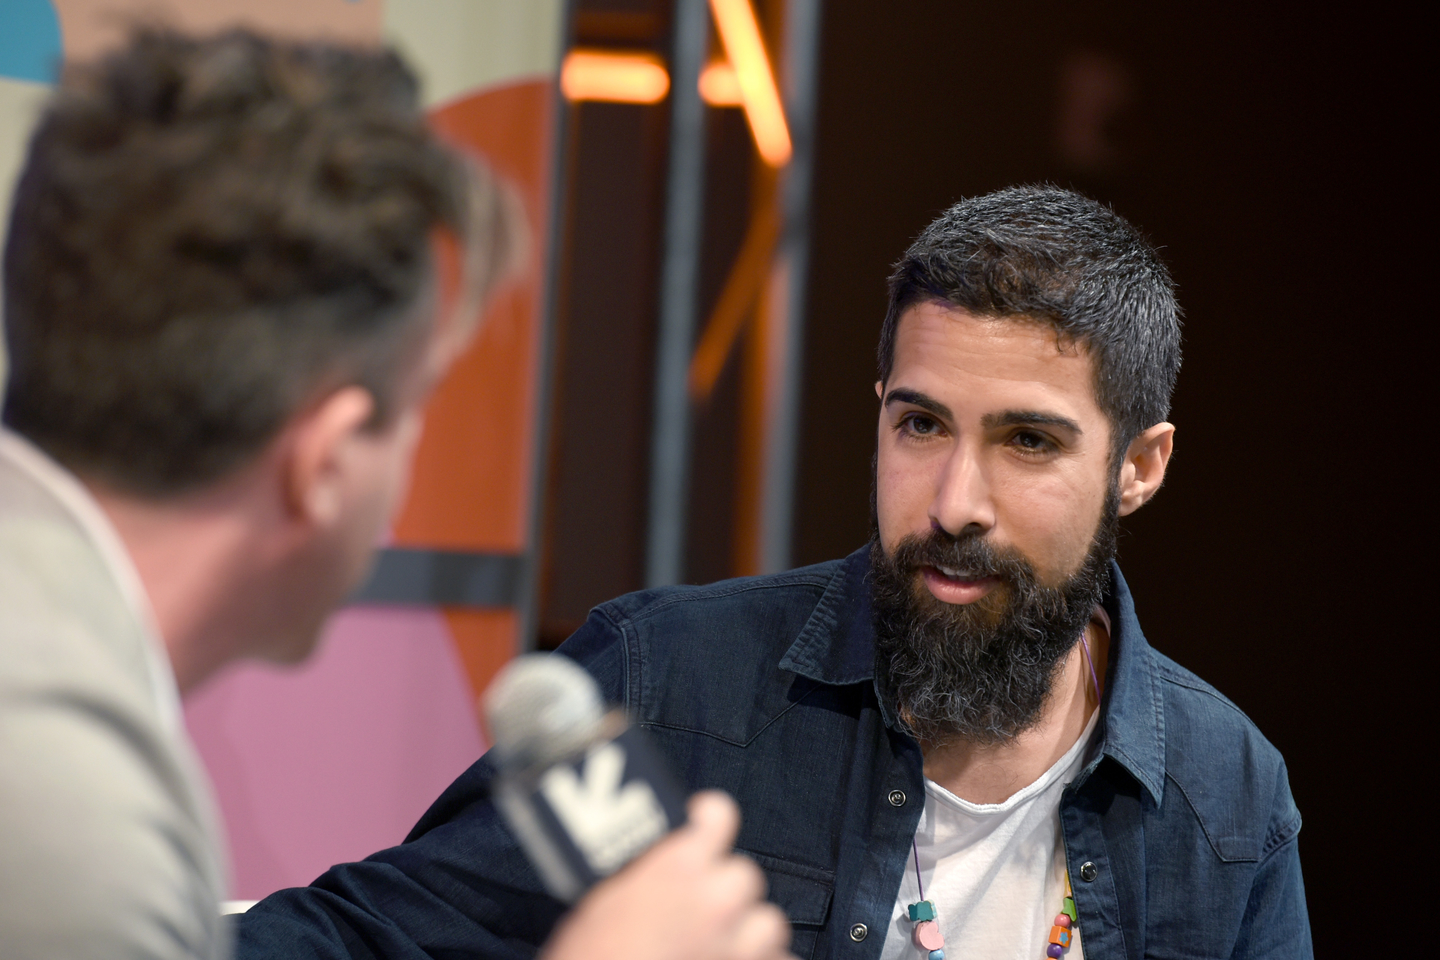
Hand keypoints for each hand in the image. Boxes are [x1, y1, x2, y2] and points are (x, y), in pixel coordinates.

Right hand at [540, 790, 792, 959]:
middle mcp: (716, 900)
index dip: (708, 822)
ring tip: (716, 951)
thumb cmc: (589, 958)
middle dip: (725, 892)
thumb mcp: (603, 903)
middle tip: (697, 912)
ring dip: (747, 935)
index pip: (718, 816)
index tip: (703, 828)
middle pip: (745, 875)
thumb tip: (657, 866)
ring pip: (769, 923)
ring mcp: (739, 946)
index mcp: (677, 868)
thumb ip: (643, 876)